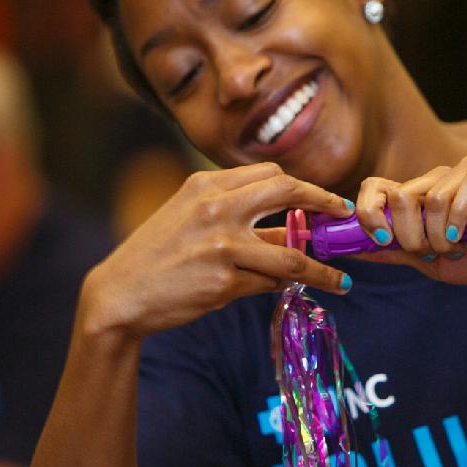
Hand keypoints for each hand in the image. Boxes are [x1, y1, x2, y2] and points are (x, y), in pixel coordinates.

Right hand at [81, 163, 352, 338]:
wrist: (120, 293)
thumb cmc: (156, 255)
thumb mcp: (187, 216)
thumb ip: (229, 210)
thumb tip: (281, 224)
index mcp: (205, 184)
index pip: (270, 173)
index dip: (304, 186)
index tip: (326, 199)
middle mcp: (215, 207)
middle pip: (288, 191)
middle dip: (325, 202)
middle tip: (346, 217)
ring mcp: (221, 245)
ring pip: (290, 254)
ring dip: (322, 268)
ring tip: (341, 280)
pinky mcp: (223, 282)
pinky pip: (269, 285)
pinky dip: (286, 288)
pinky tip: (298, 292)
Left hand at [352, 154, 466, 285]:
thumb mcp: (430, 260)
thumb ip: (394, 251)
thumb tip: (354, 250)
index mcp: (420, 194)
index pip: (377, 187)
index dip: (370, 214)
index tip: (382, 241)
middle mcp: (439, 176)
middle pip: (400, 196)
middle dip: (409, 235)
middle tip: (430, 250)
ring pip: (432, 197)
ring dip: (440, 234)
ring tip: (456, 245)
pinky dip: (461, 216)